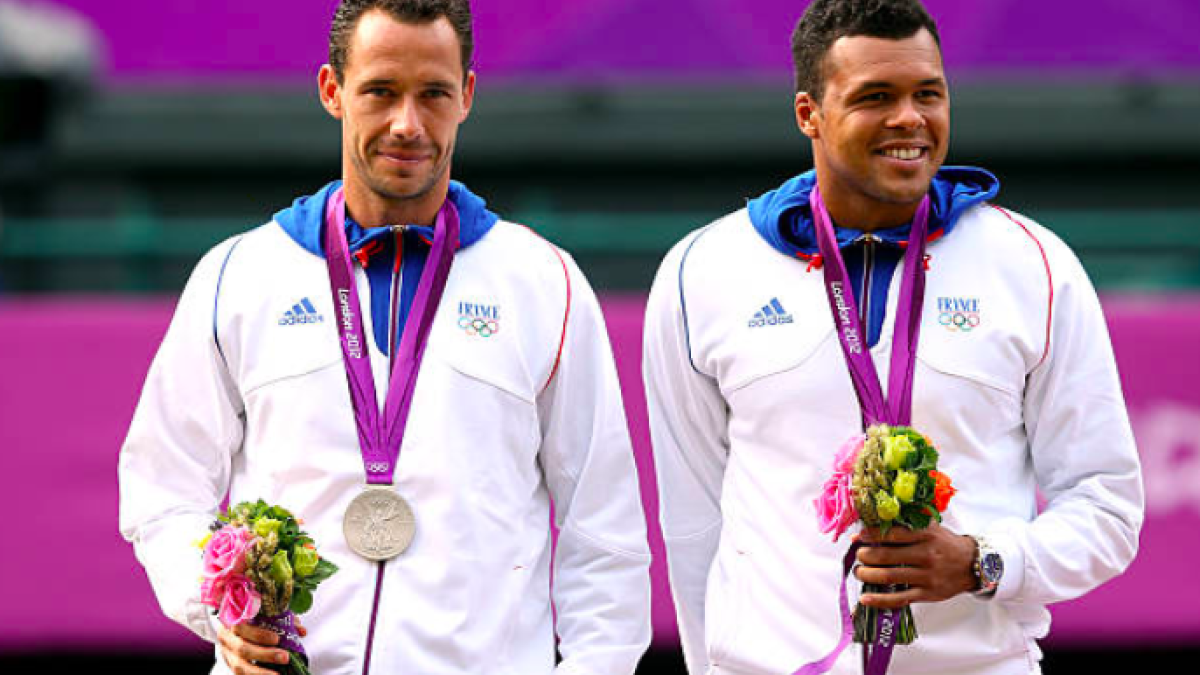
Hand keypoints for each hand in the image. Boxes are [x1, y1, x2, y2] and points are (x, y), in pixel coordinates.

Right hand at [217, 619, 307, 674]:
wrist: (234, 629)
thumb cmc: (253, 619)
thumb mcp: (267, 615)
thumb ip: (282, 620)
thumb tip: (301, 631)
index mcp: (233, 621)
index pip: (242, 627)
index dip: (259, 634)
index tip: (277, 639)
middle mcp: (227, 639)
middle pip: (242, 649)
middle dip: (265, 654)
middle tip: (285, 657)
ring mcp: (227, 655)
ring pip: (240, 667)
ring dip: (260, 672)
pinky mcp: (231, 666)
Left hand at [852, 523, 976, 608]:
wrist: (973, 564)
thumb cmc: (945, 544)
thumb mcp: (931, 527)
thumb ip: (907, 525)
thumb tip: (875, 524)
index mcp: (926, 535)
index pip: (893, 534)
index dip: (872, 535)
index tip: (859, 537)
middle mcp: (926, 555)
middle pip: (886, 556)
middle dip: (865, 556)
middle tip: (859, 555)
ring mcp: (927, 576)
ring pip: (889, 576)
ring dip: (867, 575)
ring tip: (859, 572)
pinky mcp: (928, 594)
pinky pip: (899, 598)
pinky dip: (879, 599)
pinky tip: (865, 598)